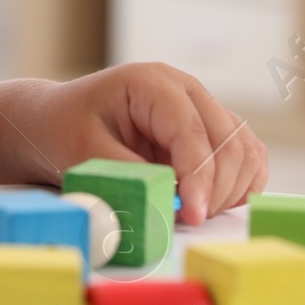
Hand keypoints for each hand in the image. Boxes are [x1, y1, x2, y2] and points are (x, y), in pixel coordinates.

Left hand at [14, 62, 266, 225]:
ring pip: (243, 149)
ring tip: (191, 212)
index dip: (198, 176)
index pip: (191, 130)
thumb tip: (171, 203)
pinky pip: (245, 155)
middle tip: (186, 221)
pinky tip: (212, 202)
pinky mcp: (209, 129)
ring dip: (228, 189)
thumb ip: (128, 175)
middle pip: (227, 141)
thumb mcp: (85, 152)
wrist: (59, 121)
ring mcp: (201, 107)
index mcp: (152, 83)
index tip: (194, 216)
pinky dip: (239, 183)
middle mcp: (185, 89)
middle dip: (214, 189)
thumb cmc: (67, 130)